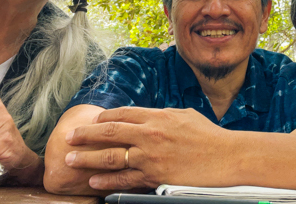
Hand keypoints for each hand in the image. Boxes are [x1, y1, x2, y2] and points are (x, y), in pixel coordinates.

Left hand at [64, 107, 229, 190]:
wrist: (227, 156)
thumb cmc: (210, 136)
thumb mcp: (185, 116)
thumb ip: (162, 116)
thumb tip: (148, 117)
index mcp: (158, 115)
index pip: (122, 113)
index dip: (103, 118)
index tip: (91, 122)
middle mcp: (150, 133)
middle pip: (109, 132)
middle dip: (85, 134)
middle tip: (68, 136)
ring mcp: (150, 155)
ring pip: (111, 156)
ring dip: (87, 158)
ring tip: (71, 159)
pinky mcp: (154, 175)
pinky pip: (124, 179)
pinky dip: (106, 181)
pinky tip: (94, 181)